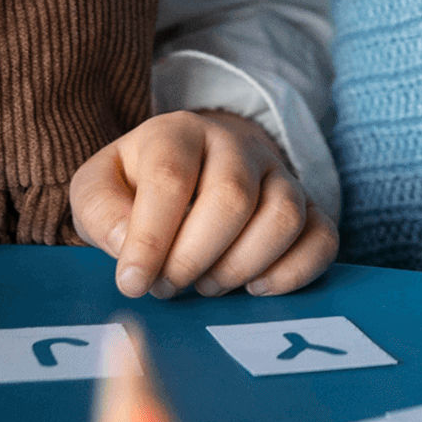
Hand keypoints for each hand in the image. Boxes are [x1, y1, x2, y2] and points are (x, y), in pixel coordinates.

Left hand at [70, 109, 338, 300]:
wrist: (191, 171)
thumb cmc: (136, 189)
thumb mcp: (98, 189)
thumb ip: (101, 212)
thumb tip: (129, 249)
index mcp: (177, 132)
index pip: (171, 178)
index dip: (151, 238)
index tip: (133, 283)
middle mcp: (236, 144)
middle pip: (231, 198)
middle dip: (194, 257)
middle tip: (168, 286)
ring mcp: (278, 174)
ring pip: (283, 216)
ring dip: (240, 266)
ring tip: (207, 285)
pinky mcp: (310, 207)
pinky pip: (322, 237)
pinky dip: (292, 273)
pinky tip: (255, 288)